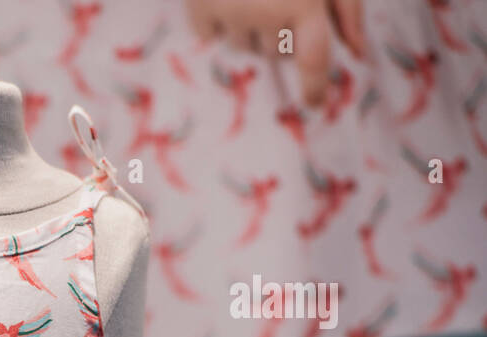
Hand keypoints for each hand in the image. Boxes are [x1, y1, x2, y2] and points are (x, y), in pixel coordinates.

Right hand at [184, 0, 366, 106]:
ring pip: (245, 47)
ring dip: (252, 30)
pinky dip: (218, 23)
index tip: (314, 106)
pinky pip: (211, 35)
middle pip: (278, 52)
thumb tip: (356, 54)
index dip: (314, 87)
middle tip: (281, 3)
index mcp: (306, 2)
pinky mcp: (199, 9)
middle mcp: (267, 13)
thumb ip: (347, 10)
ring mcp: (229, 14)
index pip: (313, 60)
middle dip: (283, 36)